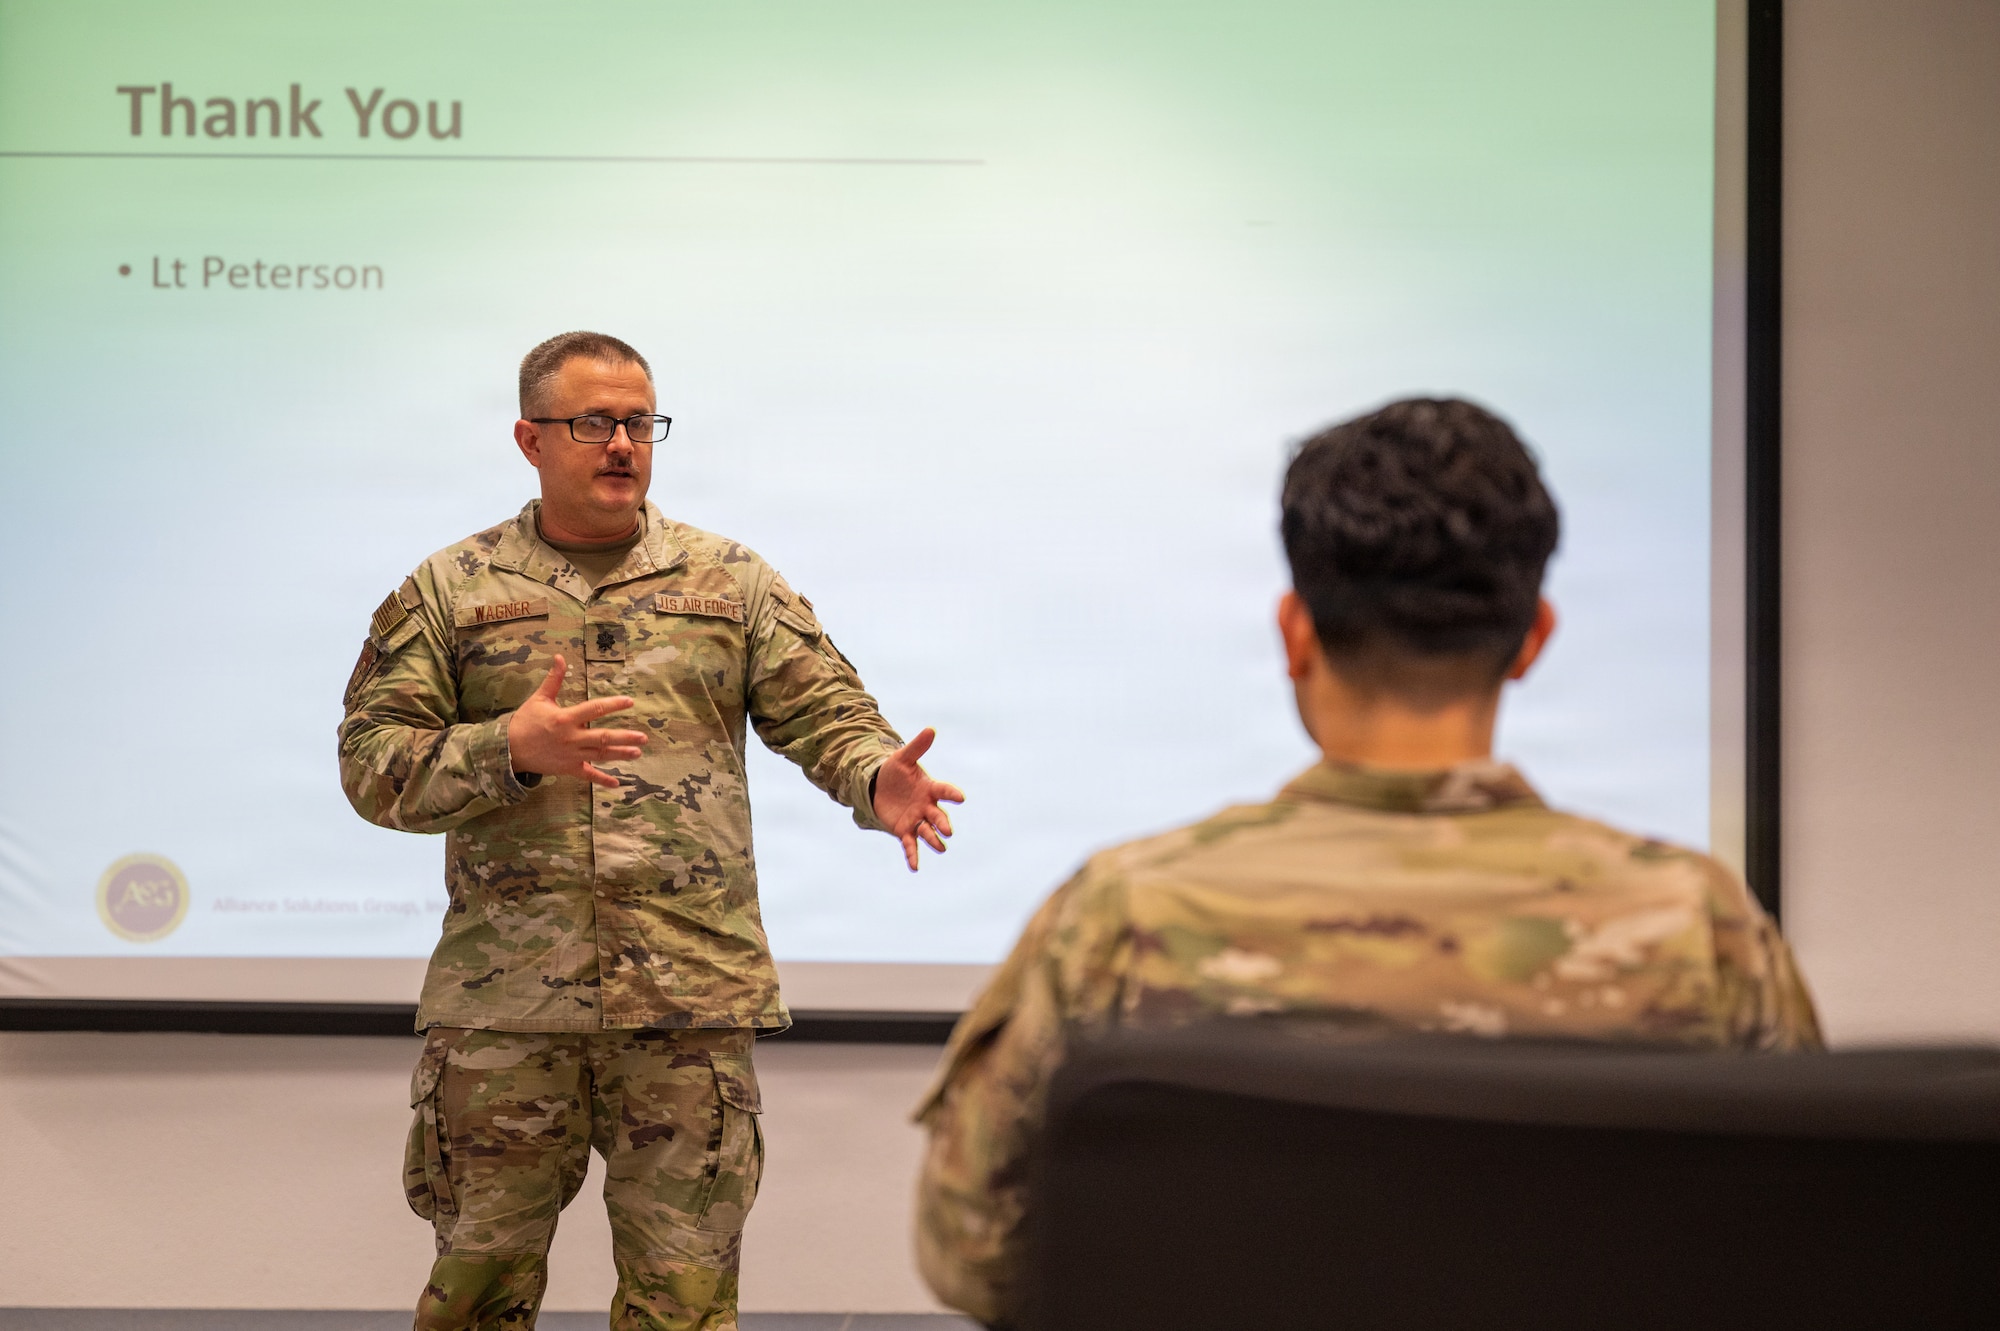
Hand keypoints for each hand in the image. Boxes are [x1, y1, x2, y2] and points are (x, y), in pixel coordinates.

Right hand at [506, 656, 647, 789]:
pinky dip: (602, 780)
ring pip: (600, 756)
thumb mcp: (540, 698)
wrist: (508, 749)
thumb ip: (554, 679)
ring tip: (637, 752)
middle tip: (643, 736)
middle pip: (603, 737)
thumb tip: (560, 657)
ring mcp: (571, 755)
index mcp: (565, 719)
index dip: (613, 705)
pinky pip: (587, 775)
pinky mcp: (568, 769)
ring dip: (620, 755)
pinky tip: (616, 784)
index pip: (594, 709)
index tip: (629, 702)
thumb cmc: (525, 721)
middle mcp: (571, 738)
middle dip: (624, 737)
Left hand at [871, 728, 965, 871]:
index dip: (951, 794)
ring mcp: (916, 820)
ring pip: (927, 832)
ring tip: (941, 848)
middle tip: (948, 830)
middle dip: (943, 823)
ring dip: (933, 840)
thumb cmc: (895, 772)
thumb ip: (916, 747)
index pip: (943, 790)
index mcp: (929, 788)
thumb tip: (931, 729)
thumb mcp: (902, 759)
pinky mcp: (904, 830)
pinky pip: (910, 845)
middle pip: (937, 816)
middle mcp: (926, 806)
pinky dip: (913, 856)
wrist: (879, 788)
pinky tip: (914, 868)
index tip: (961, 797)